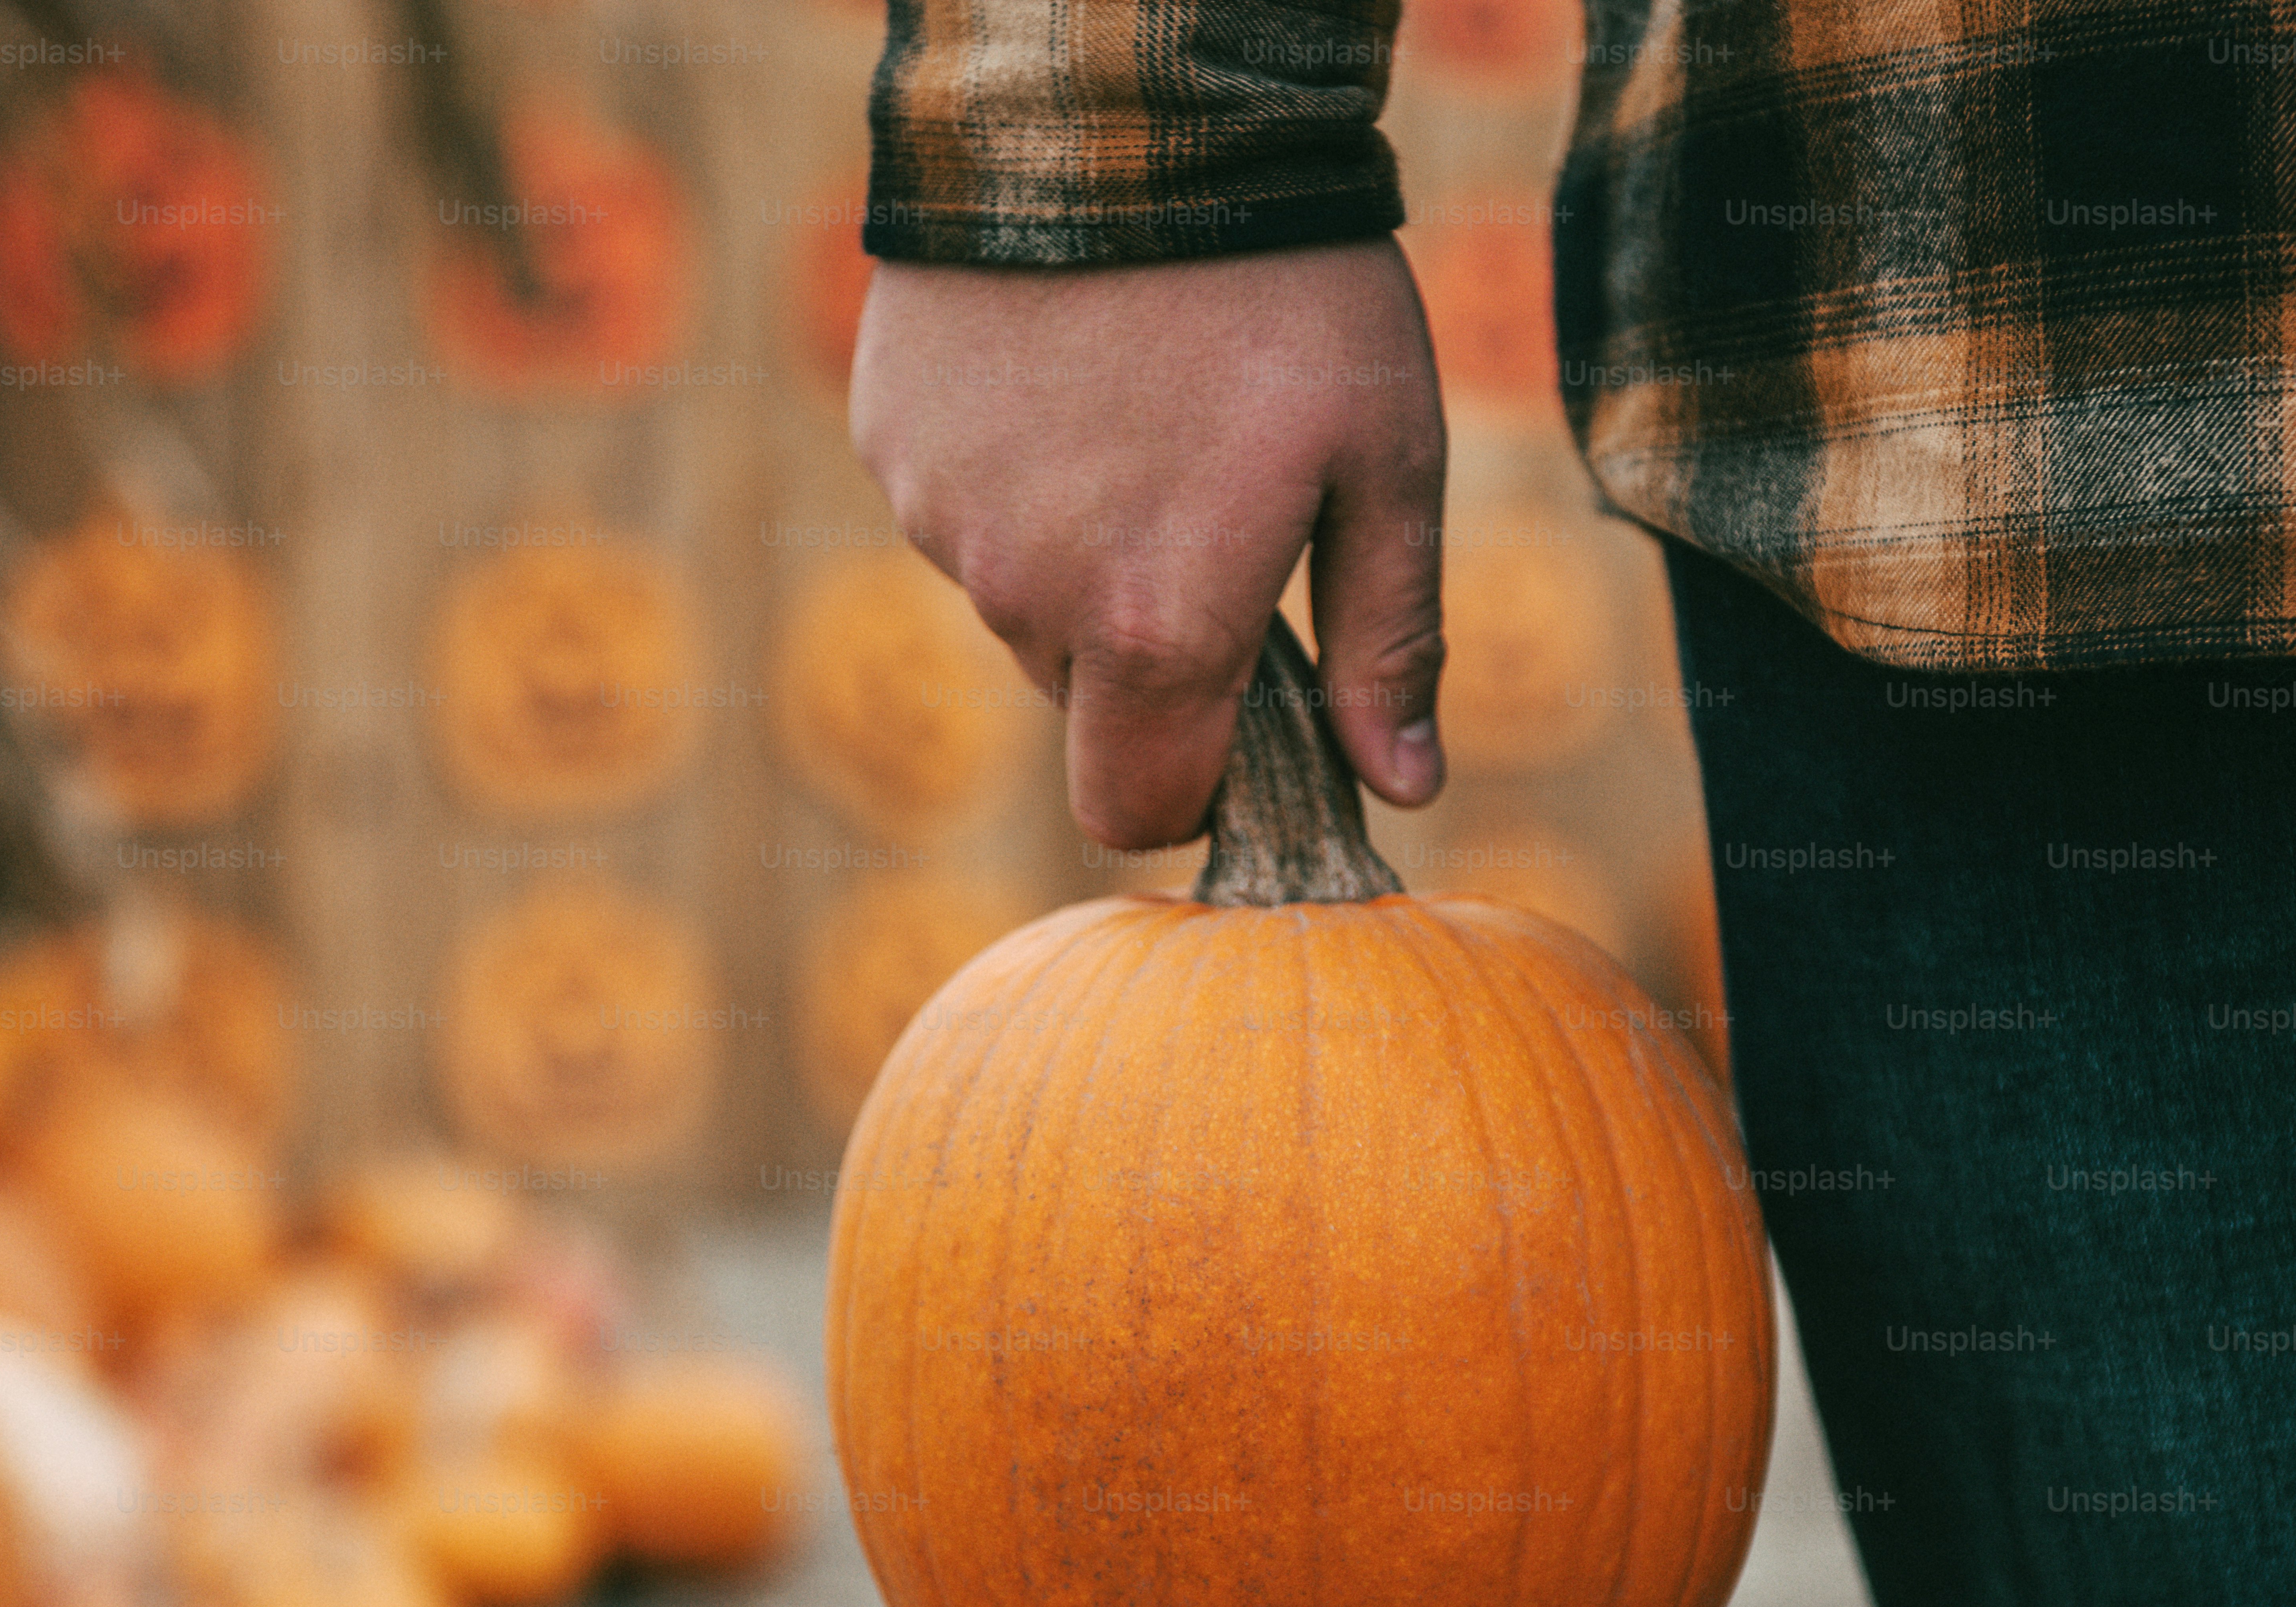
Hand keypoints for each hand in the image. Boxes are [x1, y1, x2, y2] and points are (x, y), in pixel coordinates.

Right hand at [850, 239, 1447, 851]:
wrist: (1125, 109)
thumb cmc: (1286, 286)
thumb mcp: (1387, 458)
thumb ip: (1390, 639)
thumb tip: (1402, 787)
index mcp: (1156, 627)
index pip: (1136, 808)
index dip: (1194, 786)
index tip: (1241, 713)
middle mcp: (1029, 600)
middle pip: (1086, 702)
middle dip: (1147, 647)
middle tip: (1209, 509)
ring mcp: (945, 522)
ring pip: (1022, 600)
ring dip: (1078, 550)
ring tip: (1141, 413)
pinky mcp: (893, 444)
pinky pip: (959, 509)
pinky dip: (1014, 472)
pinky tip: (1068, 370)